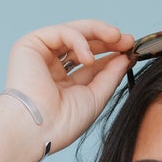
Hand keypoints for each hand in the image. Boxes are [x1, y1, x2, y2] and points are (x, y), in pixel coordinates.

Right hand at [3, 19, 134, 155]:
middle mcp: (50, 67)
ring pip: (74, 32)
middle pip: (83, 43)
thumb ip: (110, 75)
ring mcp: (40, 55)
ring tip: (116, 39)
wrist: (39, 128)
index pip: (91, 61)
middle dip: (107, 39)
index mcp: (63, 83)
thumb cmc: (63, 122)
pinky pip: (62, 32)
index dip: (110, 53)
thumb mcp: (96, 96)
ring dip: (98, 32)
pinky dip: (79, 41)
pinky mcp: (30, 44)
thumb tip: (125, 57)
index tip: (131, 50)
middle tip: (127, 40)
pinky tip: (89, 58)